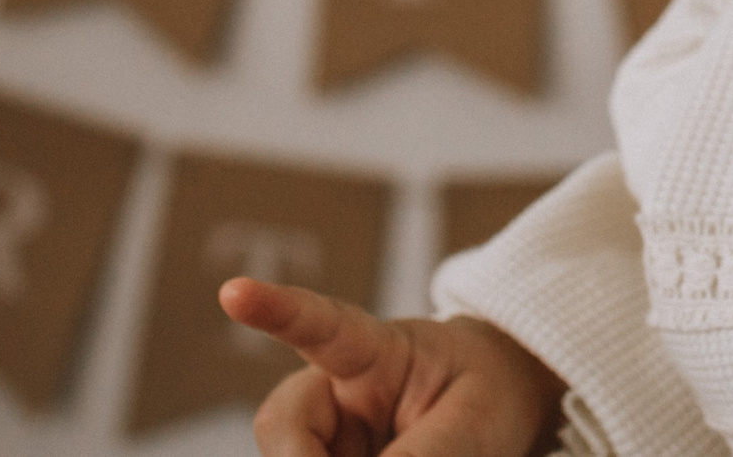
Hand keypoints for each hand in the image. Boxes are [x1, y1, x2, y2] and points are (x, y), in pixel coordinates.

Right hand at [219, 277, 563, 456]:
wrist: (497, 407)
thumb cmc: (486, 399)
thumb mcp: (475, 425)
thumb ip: (424, 456)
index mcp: (375, 352)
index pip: (322, 326)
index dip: (277, 310)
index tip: (234, 292)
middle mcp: (336, 391)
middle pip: (283, 425)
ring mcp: (327, 435)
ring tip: (408, 451)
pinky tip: (394, 456)